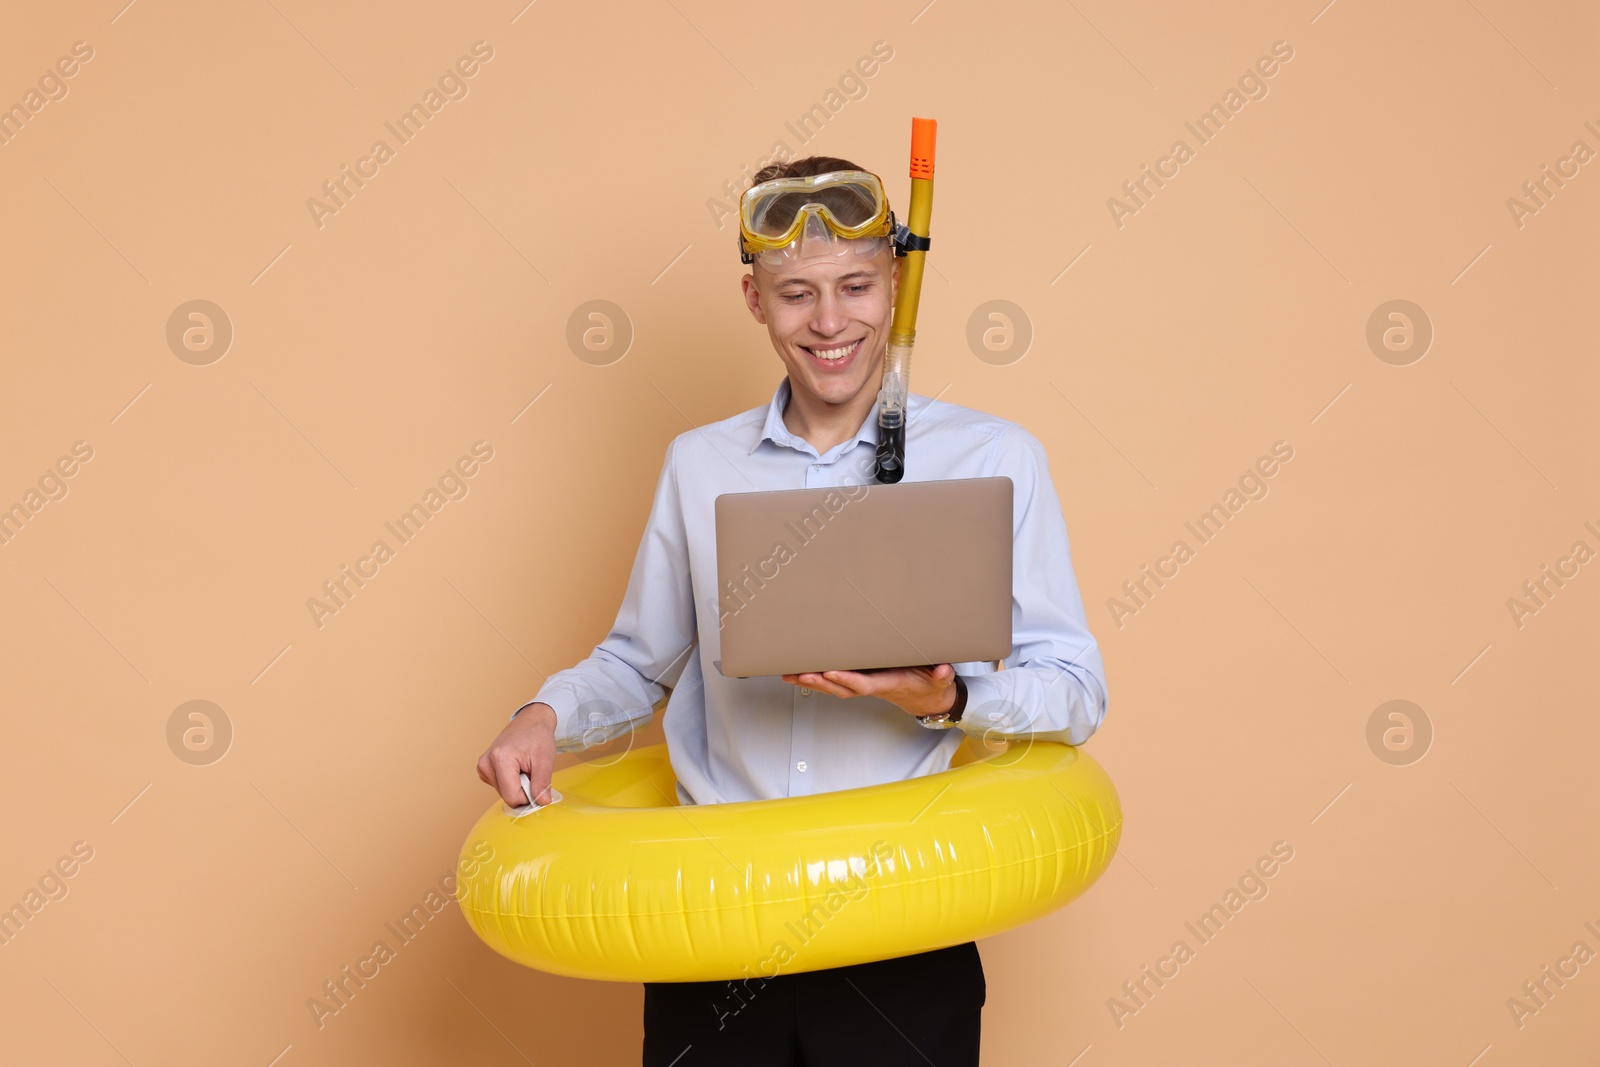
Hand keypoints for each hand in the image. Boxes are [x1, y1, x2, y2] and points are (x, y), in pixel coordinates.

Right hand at [477, 703, 557, 806]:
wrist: (531, 721)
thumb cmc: (537, 736)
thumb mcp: (544, 760)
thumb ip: (542, 783)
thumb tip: (542, 802)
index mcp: (500, 759)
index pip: (511, 796)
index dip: (528, 797)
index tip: (538, 786)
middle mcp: (486, 763)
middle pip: (506, 796)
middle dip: (522, 790)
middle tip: (531, 772)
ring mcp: (483, 765)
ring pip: (503, 792)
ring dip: (517, 786)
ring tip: (524, 768)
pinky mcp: (484, 768)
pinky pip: (499, 786)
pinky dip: (511, 782)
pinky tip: (516, 768)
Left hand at [781, 664, 957, 718]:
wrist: (927, 698)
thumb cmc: (930, 686)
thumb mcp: (940, 681)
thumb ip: (942, 676)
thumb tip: (943, 671)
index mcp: (888, 684)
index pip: (864, 684)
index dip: (847, 680)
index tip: (830, 672)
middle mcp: (871, 687)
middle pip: (840, 688)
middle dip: (819, 682)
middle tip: (798, 673)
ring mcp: (863, 685)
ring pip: (833, 686)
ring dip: (811, 681)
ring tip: (789, 673)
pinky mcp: (860, 680)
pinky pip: (834, 682)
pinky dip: (815, 679)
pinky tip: (799, 672)